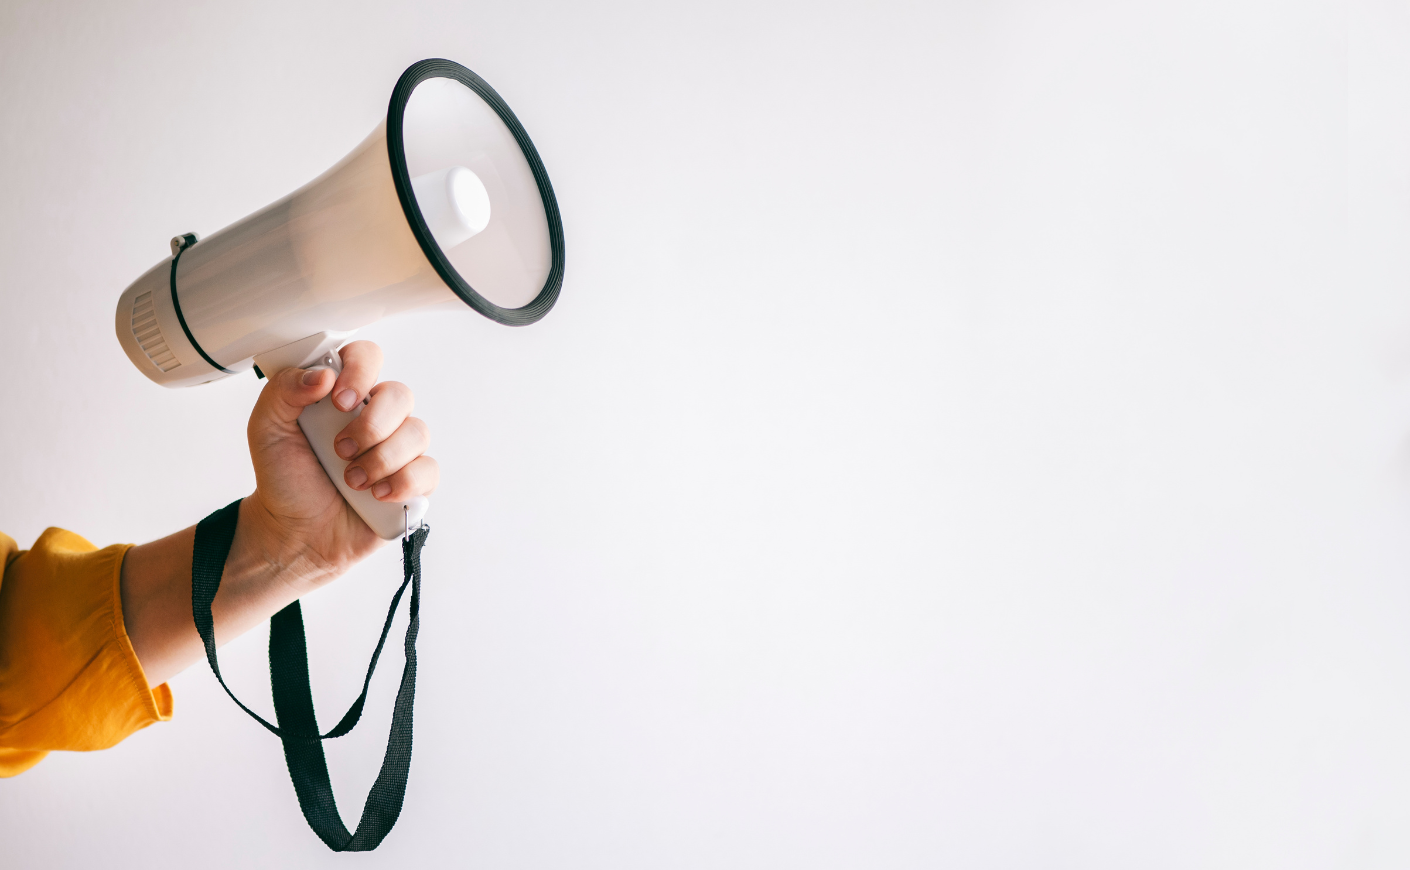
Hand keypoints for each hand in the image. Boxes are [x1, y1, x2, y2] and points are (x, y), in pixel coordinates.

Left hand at [236, 341, 438, 589]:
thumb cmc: (283, 478)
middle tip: (340, 450)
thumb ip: (285, 390)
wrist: (294, 532)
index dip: (360, 372)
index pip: (367, 357)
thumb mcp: (267, 428)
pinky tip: (376, 495)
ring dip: (381, 459)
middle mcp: (376, 417)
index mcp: (343, 396)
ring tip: (352, 481)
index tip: (339, 401)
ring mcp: (398, 449)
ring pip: (417, 433)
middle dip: (371, 425)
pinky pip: (428, 470)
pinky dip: (402, 482)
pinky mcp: (412, 482)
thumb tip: (323, 374)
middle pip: (401, 394)